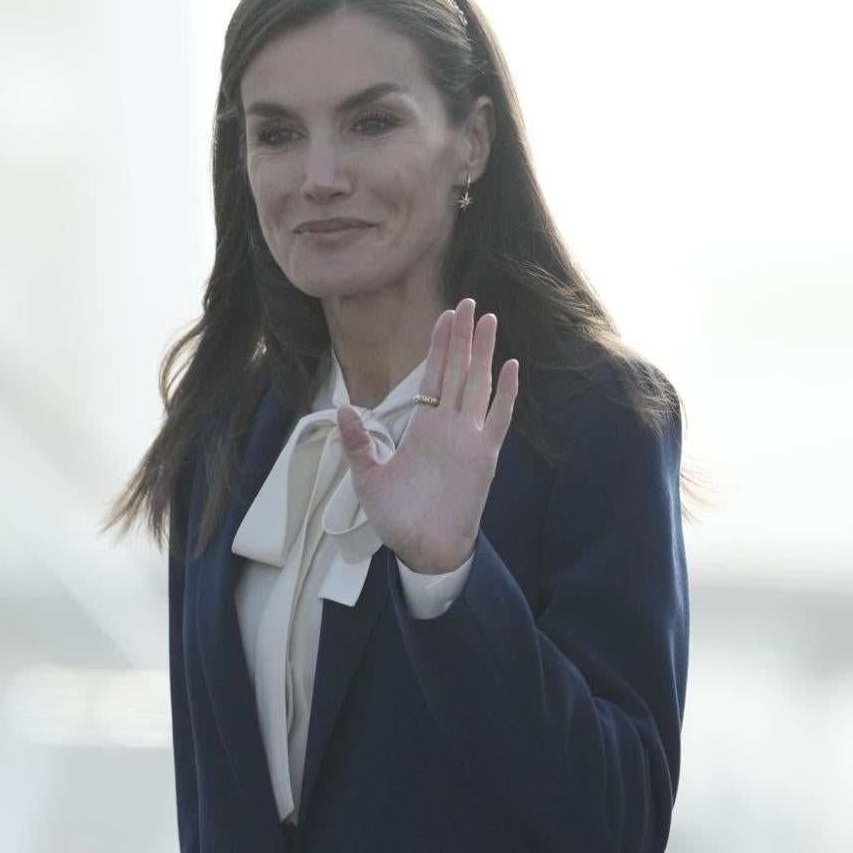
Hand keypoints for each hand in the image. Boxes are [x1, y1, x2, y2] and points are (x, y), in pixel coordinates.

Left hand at [335, 297, 518, 574]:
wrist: (422, 551)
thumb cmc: (397, 519)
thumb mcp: (368, 478)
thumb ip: (357, 443)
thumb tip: (342, 408)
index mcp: (423, 429)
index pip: (434, 377)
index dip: (439, 346)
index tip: (444, 315)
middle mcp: (449, 428)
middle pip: (459, 371)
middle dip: (463, 337)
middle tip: (468, 301)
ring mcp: (469, 440)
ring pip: (479, 385)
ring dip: (484, 353)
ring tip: (488, 319)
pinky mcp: (484, 457)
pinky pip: (498, 419)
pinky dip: (506, 394)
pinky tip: (510, 366)